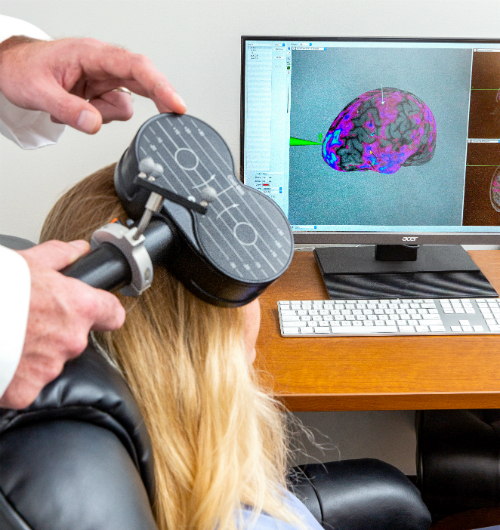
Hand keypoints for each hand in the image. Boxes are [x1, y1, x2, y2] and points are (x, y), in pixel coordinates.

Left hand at [0, 35, 185, 133]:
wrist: (11, 68)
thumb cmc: (23, 69)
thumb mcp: (38, 91)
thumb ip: (67, 109)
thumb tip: (93, 124)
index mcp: (91, 54)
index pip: (134, 67)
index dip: (159, 85)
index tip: (176, 104)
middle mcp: (103, 64)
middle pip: (143, 81)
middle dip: (159, 99)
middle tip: (173, 117)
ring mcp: (103, 79)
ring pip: (125, 104)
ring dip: (106, 115)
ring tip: (76, 110)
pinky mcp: (101, 91)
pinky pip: (113, 111)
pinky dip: (99, 117)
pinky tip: (79, 110)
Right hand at [0, 240, 125, 408]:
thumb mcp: (27, 262)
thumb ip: (59, 257)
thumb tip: (77, 249)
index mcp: (78, 307)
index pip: (112, 314)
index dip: (104, 312)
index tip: (98, 312)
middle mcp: (71, 339)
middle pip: (75, 337)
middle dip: (56, 331)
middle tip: (28, 320)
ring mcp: (49, 368)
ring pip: (50, 361)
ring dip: (36, 353)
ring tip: (9, 337)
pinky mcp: (25, 390)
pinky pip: (27, 383)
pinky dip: (15, 375)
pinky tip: (1, 357)